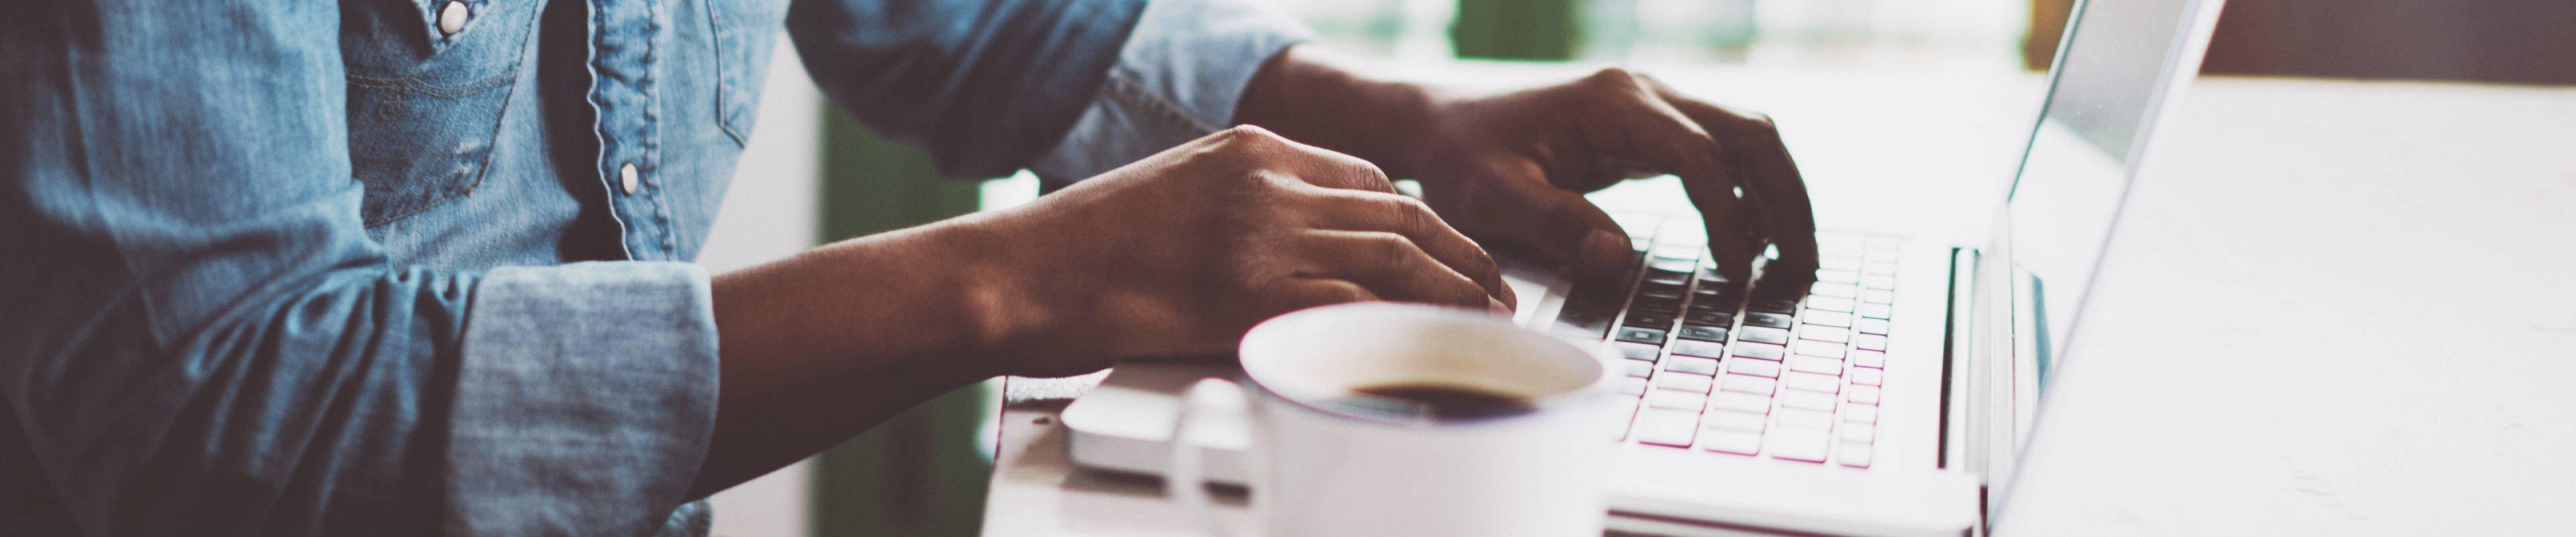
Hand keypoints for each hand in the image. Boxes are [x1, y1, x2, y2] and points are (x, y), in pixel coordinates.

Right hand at [972, 125, 1511, 375]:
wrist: (1021, 272)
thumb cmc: (1085, 249)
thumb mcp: (1179, 193)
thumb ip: (1246, 207)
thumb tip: (1304, 248)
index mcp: (1251, 147)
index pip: (1369, 180)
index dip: (1424, 221)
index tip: (1451, 251)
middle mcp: (1266, 182)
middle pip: (1400, 215)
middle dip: (1462, 255)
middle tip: (1498, 289)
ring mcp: (1260, 237)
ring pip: (1393, 258)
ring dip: (1452, 293)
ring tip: (1486, 321)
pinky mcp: (1247, 296)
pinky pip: (1351, 306)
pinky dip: (1401, 326)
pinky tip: (1427, 345)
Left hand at [1237, 48, 1819, 284]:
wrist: (1439, 126)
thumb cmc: (1461, 159)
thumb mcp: (1494, 197)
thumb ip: (1556, 225)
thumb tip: (1618, 261)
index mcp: (1612, 104)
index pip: (1700, 155)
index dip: (1728, 216)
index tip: (1736, 272)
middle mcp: (1644, 94)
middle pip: (1749, 134)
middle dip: (1786, 201)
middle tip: (1802, 271)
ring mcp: (1652, 107)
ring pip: (1747, 138)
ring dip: (1778, 197)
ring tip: (1794, 264)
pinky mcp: (1650, 130)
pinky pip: (1721, 154)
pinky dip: (1749, 195)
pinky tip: (1753, 244)